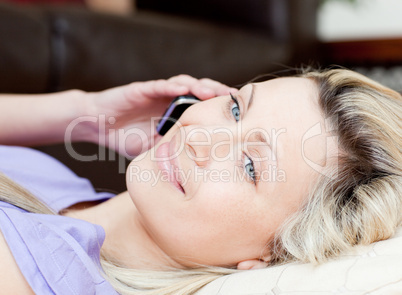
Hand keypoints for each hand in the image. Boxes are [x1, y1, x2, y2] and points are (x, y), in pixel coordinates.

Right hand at [83, 75, 236, 157]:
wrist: (98, 126)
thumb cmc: (126, 137)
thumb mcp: (154, 149)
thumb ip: (171, 151)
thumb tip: (194, 167)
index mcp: (176, 114)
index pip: (202, 108)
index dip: (219, 109)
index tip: (238, 115)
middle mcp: (170, 101)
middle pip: (199, 93)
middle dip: (217, 94)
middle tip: (235, 101)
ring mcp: (157, 94)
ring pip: (184, 85)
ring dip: (200, 87)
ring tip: (215, 92)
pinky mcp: (142, 89)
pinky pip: (159, 85)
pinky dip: (172, 86)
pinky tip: (184, 88)